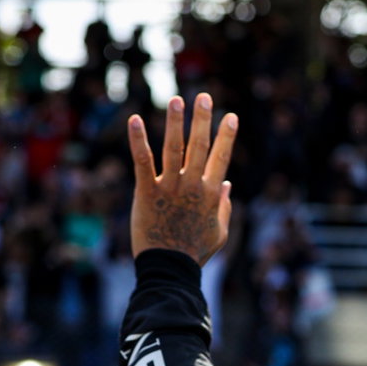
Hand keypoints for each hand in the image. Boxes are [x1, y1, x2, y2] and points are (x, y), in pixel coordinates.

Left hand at [127, 94, 237, 264]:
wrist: (169, 268)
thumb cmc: (195, 253)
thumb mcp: (219, 233)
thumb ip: (224, 207)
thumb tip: (226, 183)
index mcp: (210, 194)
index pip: (220, 158)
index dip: (227, 136)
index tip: (231, 116)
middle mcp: (192, 186)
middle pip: (199, 146)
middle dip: (203, 119)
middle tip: (204, 96)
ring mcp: (169, 187)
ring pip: (173, 148)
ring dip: (175, 122)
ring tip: (176, 99)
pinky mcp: (146, 191)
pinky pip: (142, 161)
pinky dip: (138, 139)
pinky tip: (135, 119)